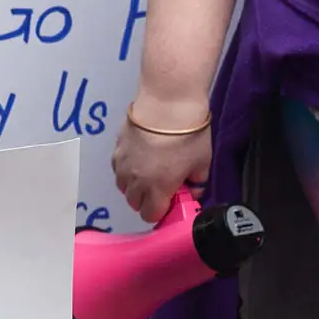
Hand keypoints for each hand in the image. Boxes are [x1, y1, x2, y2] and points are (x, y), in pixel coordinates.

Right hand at [111, 107, 212, 222]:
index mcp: (158, 189)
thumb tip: (192, 188)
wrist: (167, 103)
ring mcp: (123, 164)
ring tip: (148, 172)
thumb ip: (197, 182)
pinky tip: (138, 158)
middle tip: (160, 187)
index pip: (150, 215)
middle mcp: (136, 181)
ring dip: (134, 185)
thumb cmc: (188, 134)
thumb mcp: (202, 162)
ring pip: (123, 186)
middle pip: (134, 203)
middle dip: (146, 200)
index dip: (160, 212)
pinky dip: (126, 169)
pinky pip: (117, 168)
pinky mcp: (116, 148)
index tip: (170, 202)